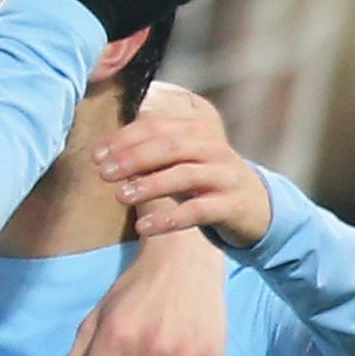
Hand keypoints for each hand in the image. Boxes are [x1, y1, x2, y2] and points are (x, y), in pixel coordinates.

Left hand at [94, 82, 272, 247]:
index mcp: (197, 131)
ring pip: (184, 175)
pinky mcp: (231, 205)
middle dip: (132, 158)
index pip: (157, 127)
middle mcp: (213, 149)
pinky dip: (168, 219)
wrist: (256, 205)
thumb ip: (152, 154)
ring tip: (119, 196)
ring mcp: (225, 176)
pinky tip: (143, 228)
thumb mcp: (182, 160)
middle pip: (169, 146)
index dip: (124, 139)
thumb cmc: (206, 180)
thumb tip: (107, 156)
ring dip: (148, 185)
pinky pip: (198, 211)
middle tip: (103, 173)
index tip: (97, 156)